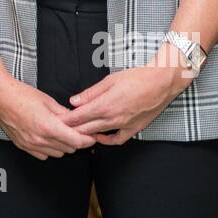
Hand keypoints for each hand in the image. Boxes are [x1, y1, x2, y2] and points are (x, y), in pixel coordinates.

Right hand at [0, 74, 96, 158]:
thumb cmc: (21, 94)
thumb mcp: (48, 100)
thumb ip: (64, 113)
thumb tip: (76, 120)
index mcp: (48, 126)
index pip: (76, 141)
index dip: (87, 139)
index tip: (91, 135)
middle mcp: (40, 139)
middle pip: (68, 149)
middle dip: (76, 141)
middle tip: (78, 131)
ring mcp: (30, 144)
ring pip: (57, 153)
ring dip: (63, 146)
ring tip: (62, 133)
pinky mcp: (23, 145)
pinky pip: (43, 155)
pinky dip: (49, 149)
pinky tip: (48, 138)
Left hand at [61, 43, 193, 143]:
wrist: (162, 82)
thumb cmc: (137, 77)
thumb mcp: (110, 80)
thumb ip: (90, 93)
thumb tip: (74, 101)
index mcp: (105, 105)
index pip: (79, 117)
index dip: (65, 120)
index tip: (55, 122)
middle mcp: (113, 118)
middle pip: (86, 128)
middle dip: (71, 129)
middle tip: (59, 129)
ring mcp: (124, 125)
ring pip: (99, 135)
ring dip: (86, 135)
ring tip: (75, 134)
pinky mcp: (134, 129)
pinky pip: (117, 140)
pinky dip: (107, 140)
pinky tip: (100, 137)